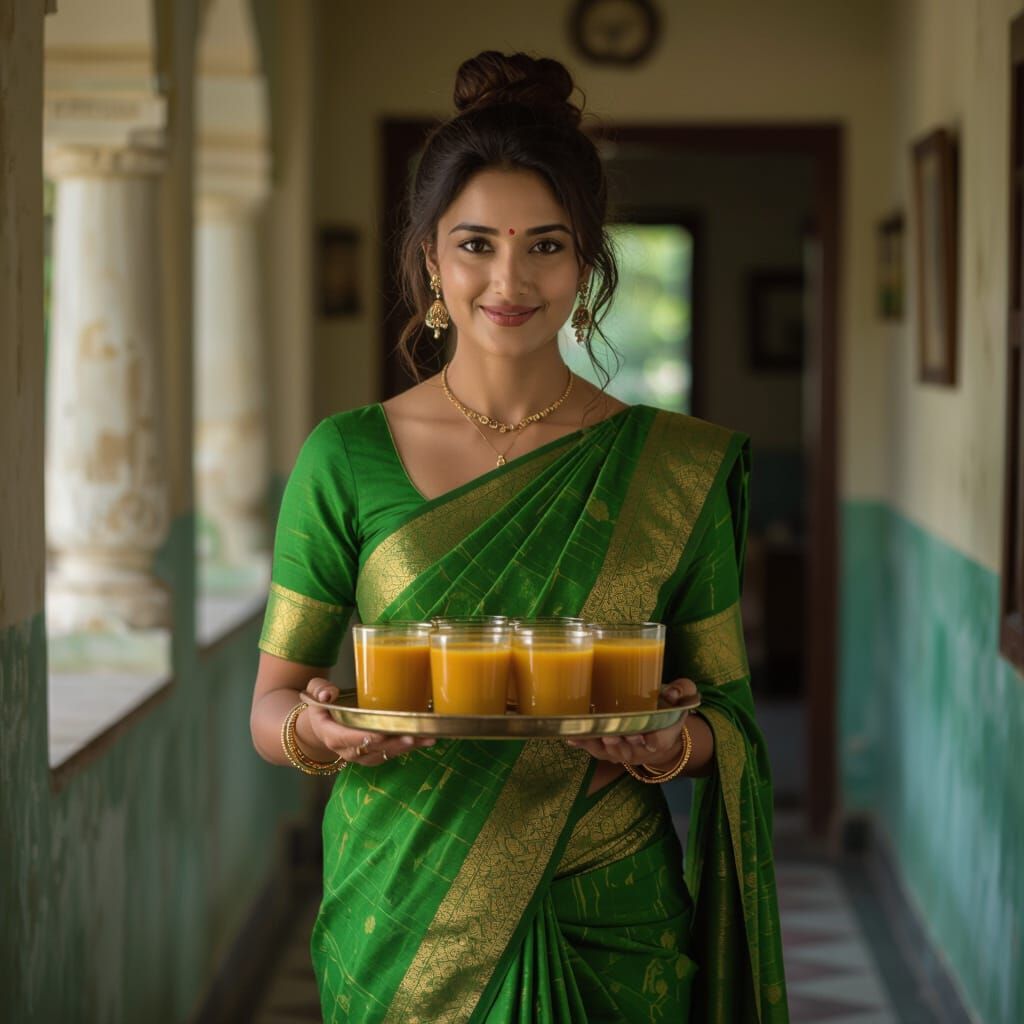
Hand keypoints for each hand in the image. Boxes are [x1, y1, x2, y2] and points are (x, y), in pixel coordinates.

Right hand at [300, 678, 435, 766]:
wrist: (323, 725)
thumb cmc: (322, 705)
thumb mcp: (314, 692)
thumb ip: (319, 690)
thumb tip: (328, 695)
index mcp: (330, 734)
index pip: (345, 739)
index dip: (362, 738)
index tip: (379, 733)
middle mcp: (346, 749)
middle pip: (370, 750)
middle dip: (392, 744)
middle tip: (411, 736)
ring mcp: (361, 755)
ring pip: (384, 754)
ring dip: (406, 748)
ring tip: (426, 739)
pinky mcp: (374, 754)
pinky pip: (391, 754)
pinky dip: (409, 748)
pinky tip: (426, 740)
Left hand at [565, 678, 698, 766]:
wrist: (662, 732)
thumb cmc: (670, 709)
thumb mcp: (684, 696)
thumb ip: (682, 690)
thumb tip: (671, 692)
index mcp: (665, 735)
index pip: (660, 742)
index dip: (651, 740)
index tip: (641, 733)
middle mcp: (643, 749)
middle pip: (629, 750)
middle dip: (618, 743)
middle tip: (608, 734)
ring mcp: (625, 752)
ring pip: (609, 752)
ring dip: (597, 744)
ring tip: (583, 733)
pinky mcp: (611, 752)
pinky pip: (596, 750)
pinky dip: (584, 744)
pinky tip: (571, 736)